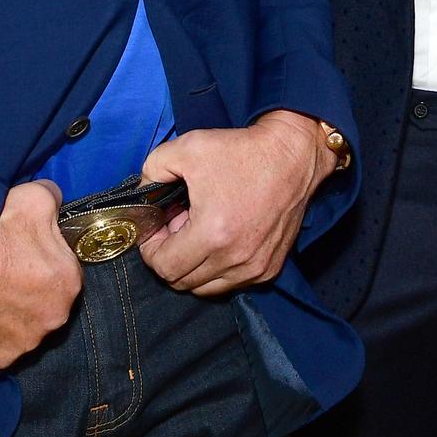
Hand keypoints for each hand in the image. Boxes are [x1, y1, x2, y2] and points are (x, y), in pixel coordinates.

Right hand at [0, 180, 81, 368]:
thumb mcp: (32, 199)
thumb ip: (53, 200)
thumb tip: (56, 199)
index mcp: (69, 280)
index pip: (61, 270)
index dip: (39, 260)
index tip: (18, 254)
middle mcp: (55, 318)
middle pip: (44, 301)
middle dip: (27, 289)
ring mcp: (27, 342)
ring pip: (23, 325)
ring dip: (9, 313)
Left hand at [137, 112, 332, 294]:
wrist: (293, 155)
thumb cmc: (242, 151)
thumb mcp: (187, 148)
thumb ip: (152, 170)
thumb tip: (143, 195)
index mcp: (213, 234)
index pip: (164, 267)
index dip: (150, 249)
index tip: (155, 229)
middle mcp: (236, 258)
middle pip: (182, 282)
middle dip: (170, 256)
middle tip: (175, 227)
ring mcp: (256, 268)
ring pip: (206, 288)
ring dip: (194, 266)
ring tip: (198, 233)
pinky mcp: (270, 268)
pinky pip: (231, 283)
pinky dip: (218, 269)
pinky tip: (221, 238)